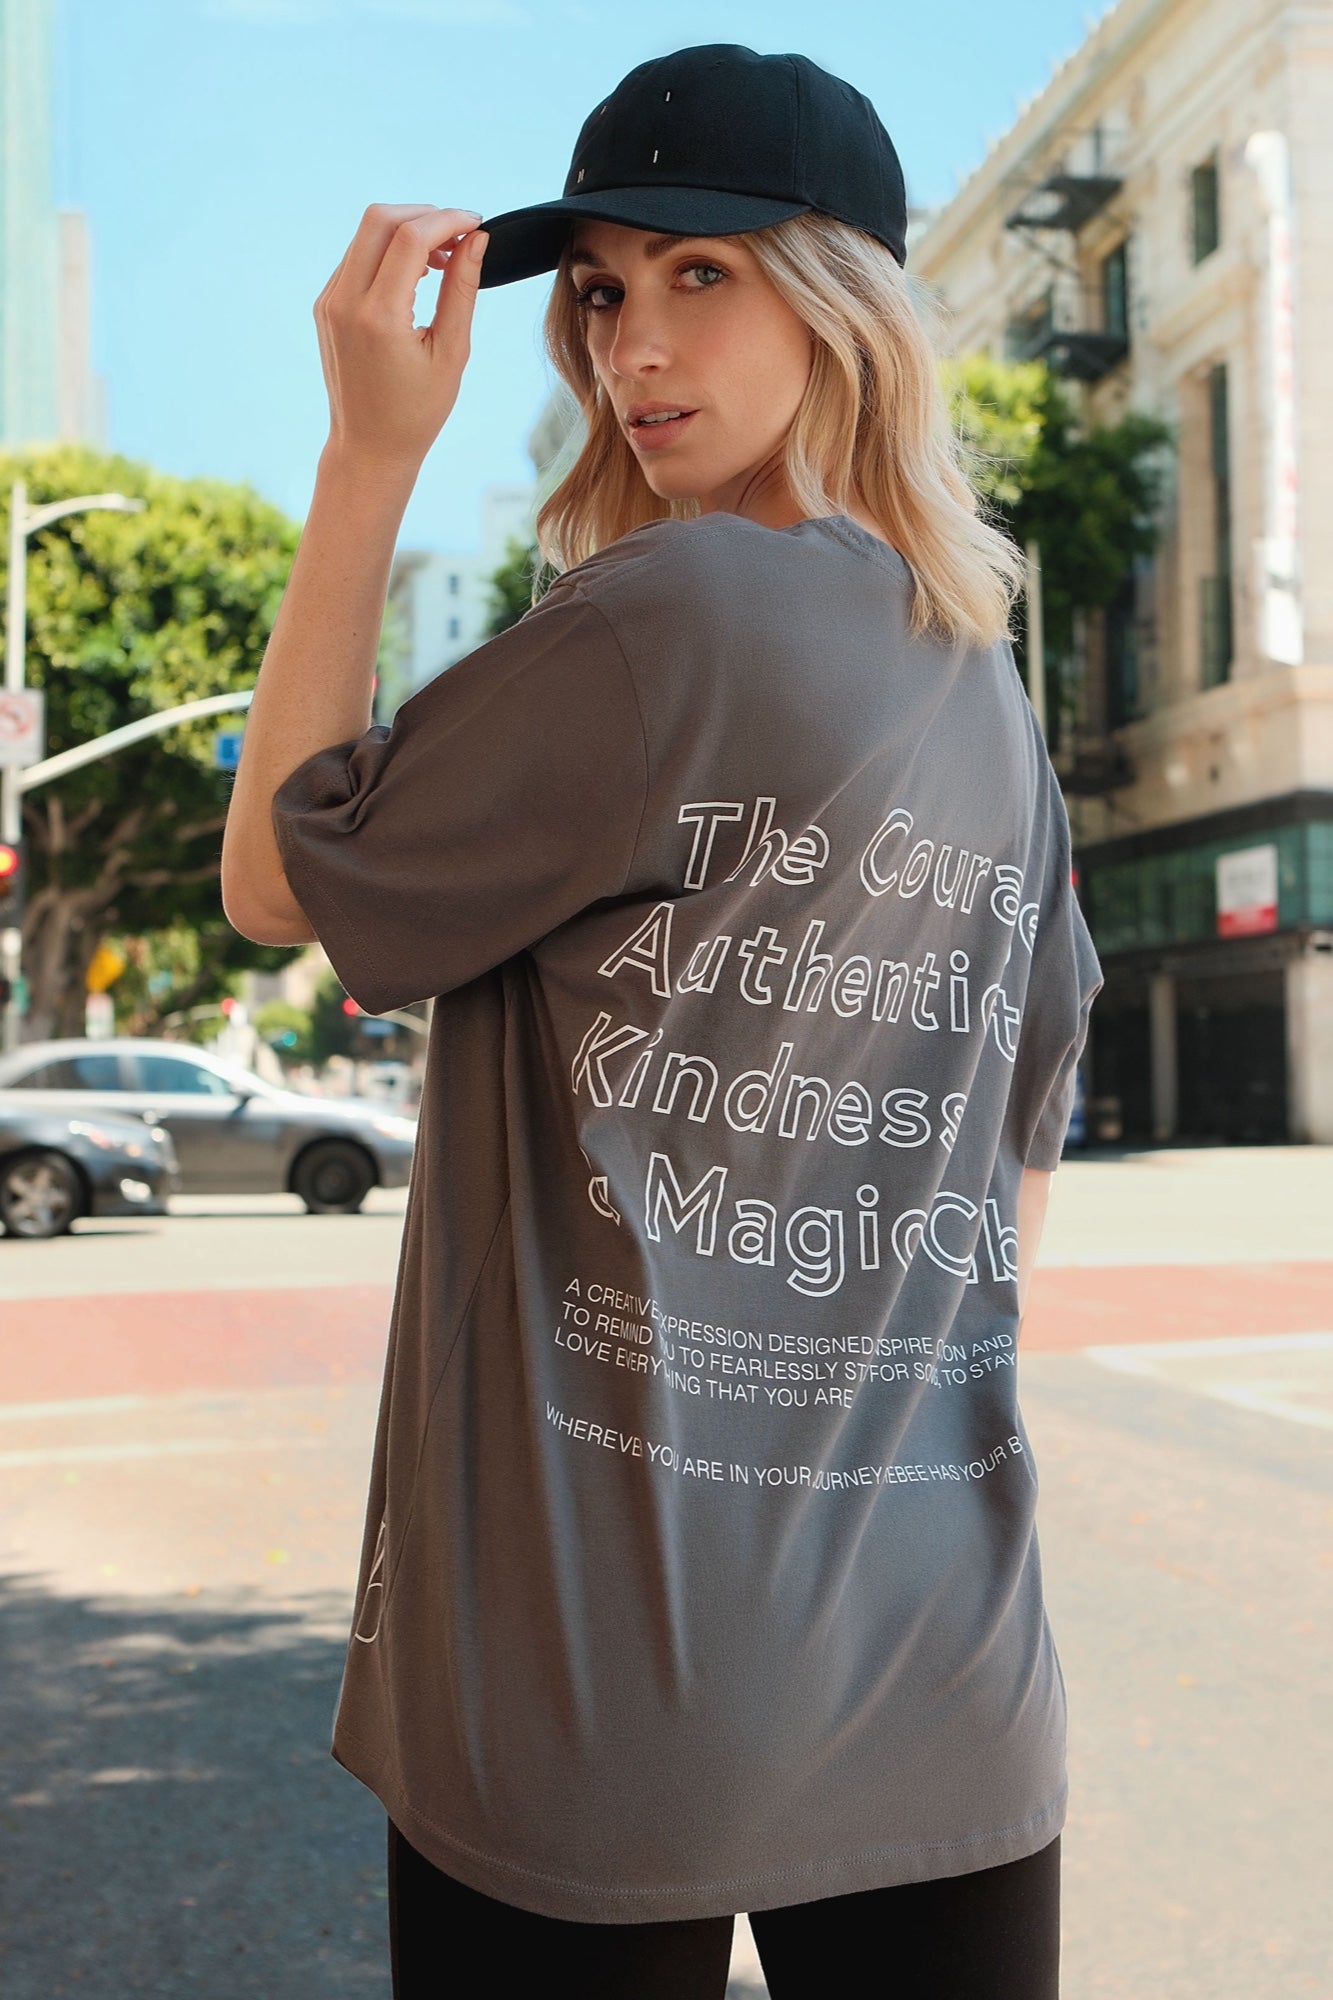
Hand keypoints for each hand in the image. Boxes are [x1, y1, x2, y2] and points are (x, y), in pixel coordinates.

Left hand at [313, 204, 488, 474]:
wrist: (369, 447)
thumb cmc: (416, 411)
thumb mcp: (451, 353)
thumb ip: (462, 290)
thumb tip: (476, 240)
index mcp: (378, 317)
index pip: (410, 237)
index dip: (448, 220)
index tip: (476, 225)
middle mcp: (345, 302)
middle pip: (380, 219)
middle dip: (424, 215)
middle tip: (458, 237)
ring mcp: (329, 301)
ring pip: (365, 234)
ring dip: (406, 232)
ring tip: (442, 260)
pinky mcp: (325, 305)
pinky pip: (356, 257)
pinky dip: (388, 252)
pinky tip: (415, 276)